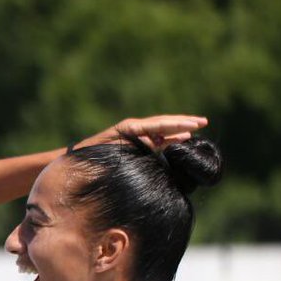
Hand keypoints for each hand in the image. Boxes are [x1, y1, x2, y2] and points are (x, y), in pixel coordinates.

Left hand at [78, 114, 207, 151]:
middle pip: (163, 123)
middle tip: (204, 122)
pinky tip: (182, 139)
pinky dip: (169, 138)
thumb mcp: (112, 151)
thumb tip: (155, 144)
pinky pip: (155, 137)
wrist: (76, 157)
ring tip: (197, 128)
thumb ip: (134, 146)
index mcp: (130, 128)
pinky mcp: (134, 140)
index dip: (177, 125)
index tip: (194, 127)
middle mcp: (134, 127)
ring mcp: (134, 133)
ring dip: (179, 129)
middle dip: (183, 123)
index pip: (158, 125)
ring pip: (161, 129)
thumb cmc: (91, 156)